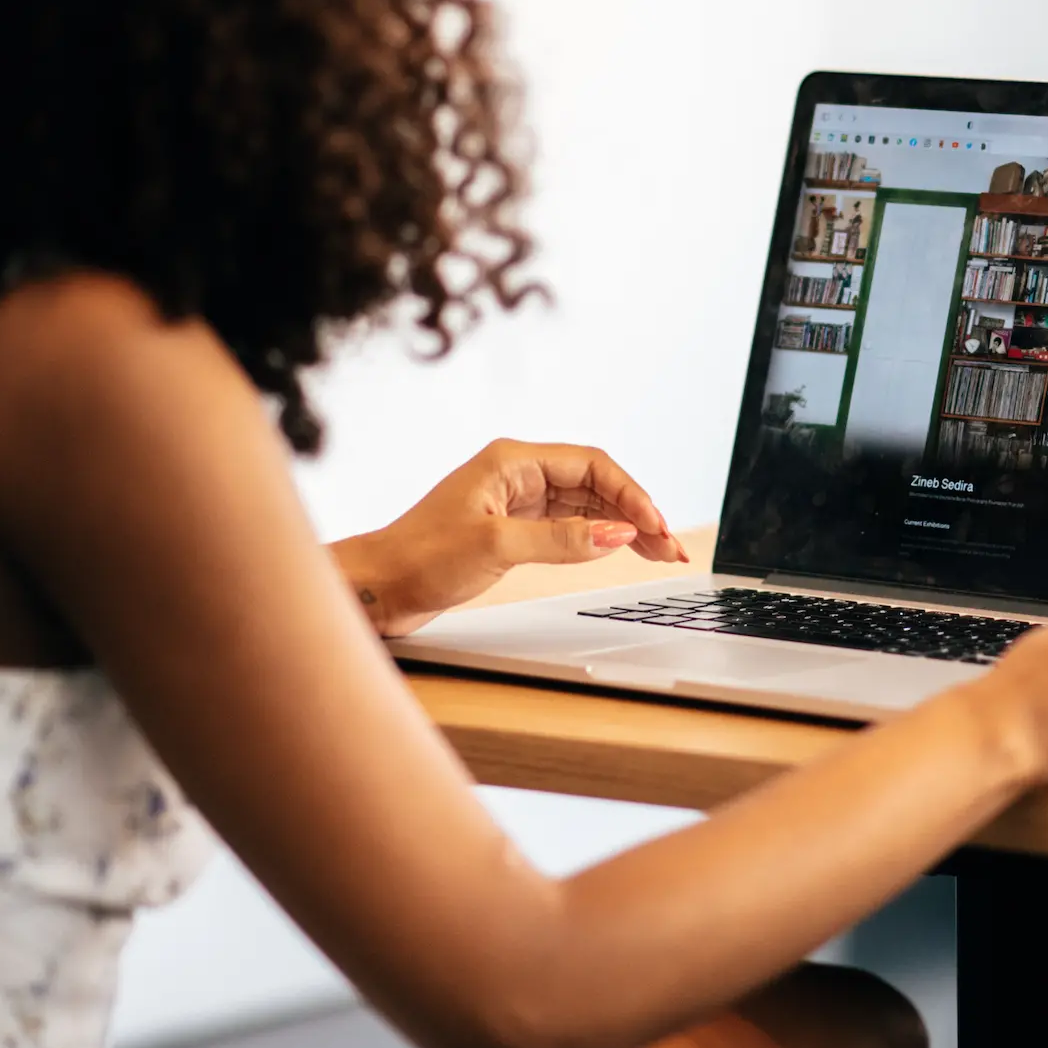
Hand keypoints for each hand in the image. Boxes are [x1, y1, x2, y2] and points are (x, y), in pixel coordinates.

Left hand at [333, 439, 689, 635]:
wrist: (378, 586)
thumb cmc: (418, 558)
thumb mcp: (496, 547)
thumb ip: (561, 539)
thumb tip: (617, 534)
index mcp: (512, 462)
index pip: (592, 466)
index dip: (631, 495)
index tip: (655, 527)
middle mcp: (517, 475)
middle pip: (595, 485)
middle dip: (636, 513)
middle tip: (670, 547)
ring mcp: (516, 503)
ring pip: (586, 507)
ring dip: (622, 527)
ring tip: (658, 553)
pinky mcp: (512, 530)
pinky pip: (568, 526)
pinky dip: (597, 538)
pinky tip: (619, 550)